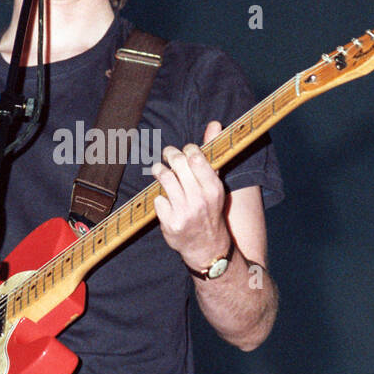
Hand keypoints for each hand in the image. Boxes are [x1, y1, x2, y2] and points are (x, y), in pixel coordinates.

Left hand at [151, 121, 231, 270]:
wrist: (208, 249)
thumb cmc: (210, 210)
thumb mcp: (215, 184)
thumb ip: (212, 154)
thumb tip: (215, 124)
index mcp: (213, 187)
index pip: (195, 156)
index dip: (186, 150)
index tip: (183, 152)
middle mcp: (200, 199)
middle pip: (178, 163)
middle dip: (169, 155)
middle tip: (168, 156)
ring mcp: (184, 212)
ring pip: (164, 178)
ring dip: (159, 171)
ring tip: (159, 170)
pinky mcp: (170, 223)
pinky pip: (158, 200)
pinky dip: (159, 198)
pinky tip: (165, 201)